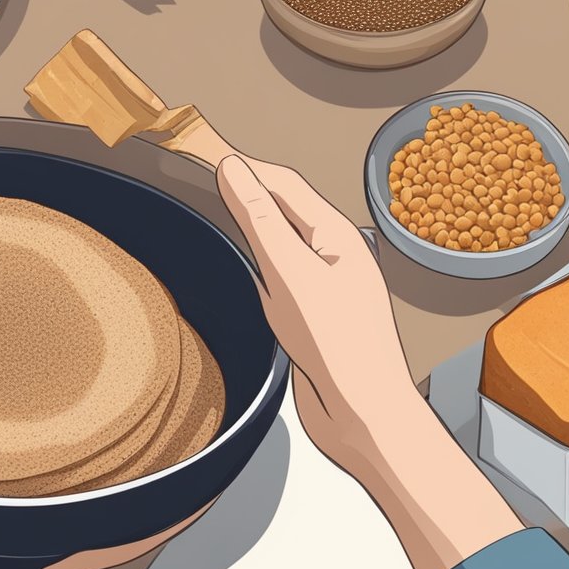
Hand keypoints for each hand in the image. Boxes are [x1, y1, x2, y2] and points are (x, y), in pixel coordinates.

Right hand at [215, 151, 520, 568]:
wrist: (363, 415)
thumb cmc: (341, 349)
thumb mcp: (290, 274)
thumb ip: (260, 220)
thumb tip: (234, 171)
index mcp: (337, 236)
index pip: (284, 184)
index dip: (245, 165)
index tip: (205, 152)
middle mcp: (335, 257)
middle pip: (283, 210)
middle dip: (247, 190)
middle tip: (205, 174)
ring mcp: (325, 288)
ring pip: (280, 245)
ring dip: (253, 227)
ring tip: (220, 209)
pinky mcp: (313, 318)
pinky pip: (280, 280)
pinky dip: (258, 267)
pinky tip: (245, 273)